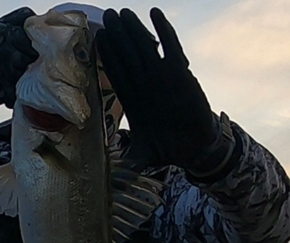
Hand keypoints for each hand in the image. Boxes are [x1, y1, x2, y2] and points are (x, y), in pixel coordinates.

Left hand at [96, 8, 217, 168]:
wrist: (193, 146)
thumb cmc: (167, 148)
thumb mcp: (143, 155)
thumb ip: (127, 161)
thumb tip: (108, 179)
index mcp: (132, 100)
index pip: (116, 74)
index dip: (106, 57)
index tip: (96, 40)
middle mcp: (144, 85)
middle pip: (126, 56)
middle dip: (116, 37)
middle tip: (106, 17)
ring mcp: (161, 78)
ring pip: (144, 49)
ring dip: (134, 30)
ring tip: (123, 13)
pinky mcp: (180, 74)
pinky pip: (170, 48)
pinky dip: (164, 32)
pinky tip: (155, 14)